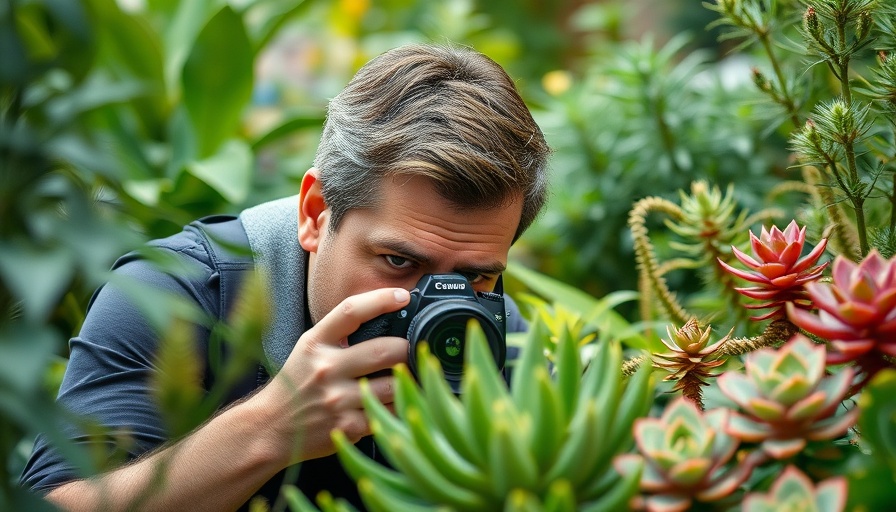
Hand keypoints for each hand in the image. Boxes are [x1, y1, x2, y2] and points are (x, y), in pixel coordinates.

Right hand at [254, 287, 410, 462]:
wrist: (270, 428)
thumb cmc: (296, 385)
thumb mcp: (309, 350)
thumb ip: (339, 335)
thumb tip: (386, 318)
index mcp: (316, 343)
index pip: (351, 311)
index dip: (381, 299)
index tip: (404, 296)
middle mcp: (326, 368)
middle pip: (384, 350)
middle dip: (406, 349)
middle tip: (411, 351)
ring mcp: (337, 399)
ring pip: (393, 385)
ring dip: (406, 381)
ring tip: (406, 378)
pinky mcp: (348, 425)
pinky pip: (387, 412)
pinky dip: (395, 408)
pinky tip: (391, 405)